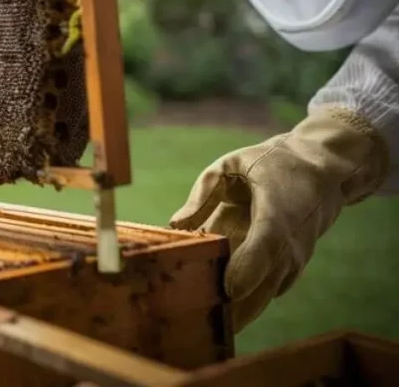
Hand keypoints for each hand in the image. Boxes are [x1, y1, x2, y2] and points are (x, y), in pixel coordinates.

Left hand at [169, 106, 387, 331]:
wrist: (321, 173)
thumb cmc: (271, 165)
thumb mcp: (232, 165)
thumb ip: (203, 193)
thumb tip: (175, 225)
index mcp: (277, 212)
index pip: (266, 246)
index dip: (248, 270)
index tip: (228, 291)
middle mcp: (289, 243)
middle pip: (265, 284)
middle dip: (234, 308)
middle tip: (199, 323)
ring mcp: (293, 261)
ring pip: (263, 297)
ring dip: (236, 315)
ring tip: (199, 330)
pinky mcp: (289, 270)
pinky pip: (263, 293)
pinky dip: (243, 306)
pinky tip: (214, 316)